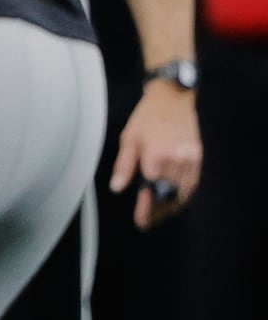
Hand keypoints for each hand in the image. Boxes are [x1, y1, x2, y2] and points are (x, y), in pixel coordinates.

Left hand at [114, 79, 204, 226]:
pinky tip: (175, 194)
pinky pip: (195, 182)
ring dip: (173, 202)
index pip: (152, 192)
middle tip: (149, 219)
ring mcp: (193, 160)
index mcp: (156, 158)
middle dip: (160, 208)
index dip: (147, 210)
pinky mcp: (202, 157)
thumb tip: (117, 187)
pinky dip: (185, 191)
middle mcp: (177, 161)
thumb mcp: (129, 139)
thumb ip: (124, 166)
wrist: (174, 97)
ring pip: (185, 192)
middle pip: (170, 195)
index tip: (142, 222)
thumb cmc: (149, 116)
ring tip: (160, 208)